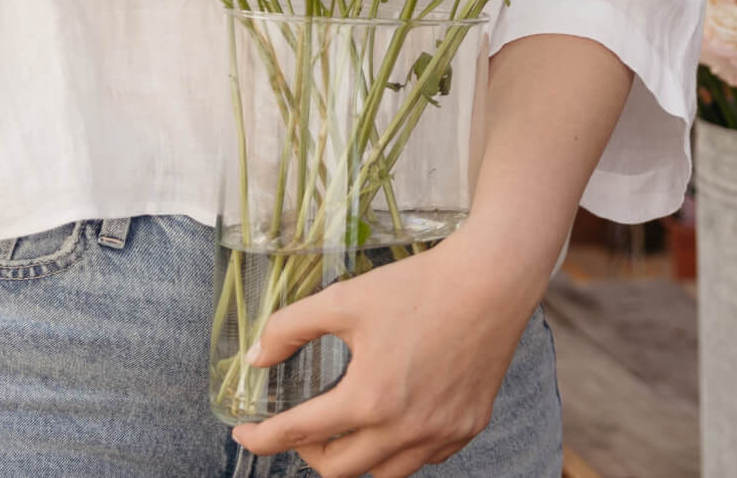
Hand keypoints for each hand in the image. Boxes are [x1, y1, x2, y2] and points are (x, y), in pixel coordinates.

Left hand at [231, 224, 541, 477]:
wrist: (491, 279)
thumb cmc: (420, 285)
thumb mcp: (346, 298)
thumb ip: (292, 327)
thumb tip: (255, 356)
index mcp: (370, 399)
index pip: (299, 434)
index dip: (263, 438)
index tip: (245, 435)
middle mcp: (406, 429)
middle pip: (338, 470)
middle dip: (307, 454)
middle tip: (298, 428)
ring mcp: (441, 434)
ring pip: (383, 475)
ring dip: (353, 459)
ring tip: (342, 430)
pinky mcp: (468, 426)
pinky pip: (423, 458)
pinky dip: (397, 450)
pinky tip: (392, 421)